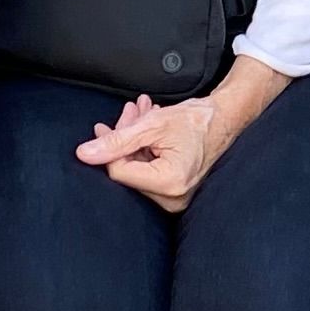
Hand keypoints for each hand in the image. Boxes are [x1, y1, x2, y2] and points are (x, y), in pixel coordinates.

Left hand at [76, 94, 229, 211]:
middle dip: (124, 138)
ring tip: (141, 114)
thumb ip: (116, 141)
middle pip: (128, 171)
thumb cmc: (197, 120)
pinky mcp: (174, 192)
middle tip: (130, 112)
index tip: (111, 124)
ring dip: (133, 140)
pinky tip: (148, 128)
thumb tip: (84, 154)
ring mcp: (174, 198)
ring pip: (136, 169)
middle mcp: (172, 198)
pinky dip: (145, 149)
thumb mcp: (152, 125)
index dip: (111, 147)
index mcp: (168, 183)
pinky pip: (148, 172)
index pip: (119, 171)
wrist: (226, 119)